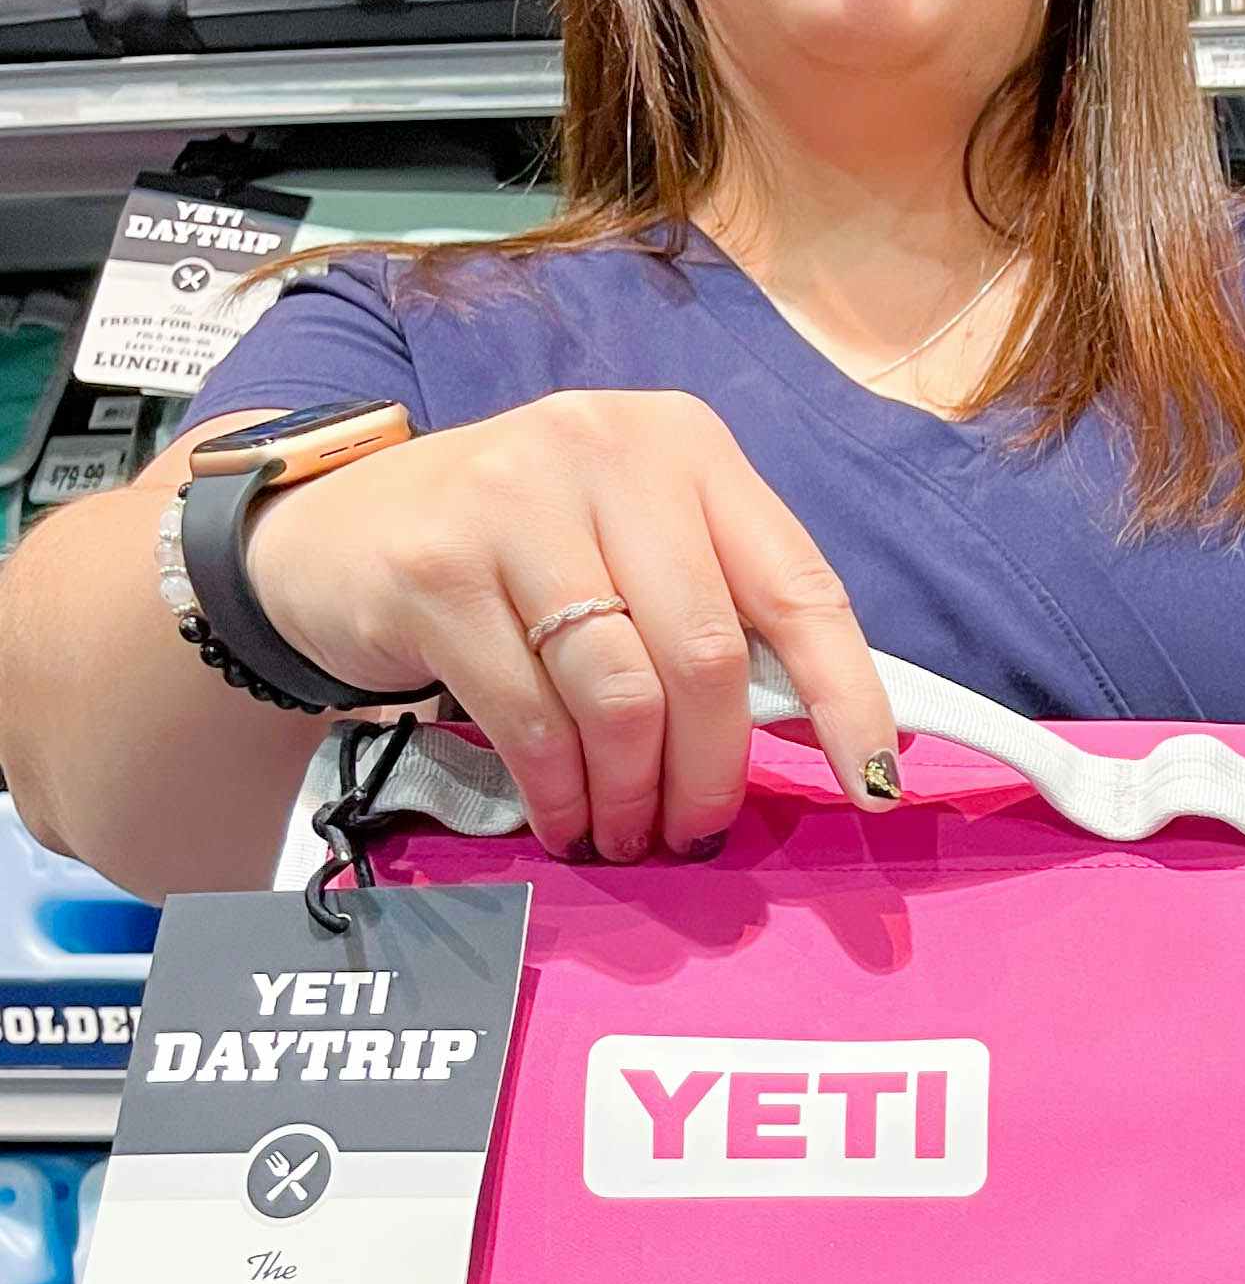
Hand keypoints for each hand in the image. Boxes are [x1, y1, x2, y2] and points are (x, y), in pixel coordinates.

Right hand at [235, 388, 897, 862]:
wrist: (334, 535)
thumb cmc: (522, 563)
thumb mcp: (635, 553)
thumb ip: (722, 614)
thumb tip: (824, 739)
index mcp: (687, 448)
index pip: (800, 586)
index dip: (848, 697)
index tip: (872, 786)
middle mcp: (607, 450)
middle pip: (706, 656)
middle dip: (712, 772)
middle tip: (696, 835)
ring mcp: (513, 498)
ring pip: (621, 695)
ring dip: (633, 794)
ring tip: (627, 835)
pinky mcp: (435, 564)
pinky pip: (532, 717)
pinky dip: (561, 791)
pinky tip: (565, 818)